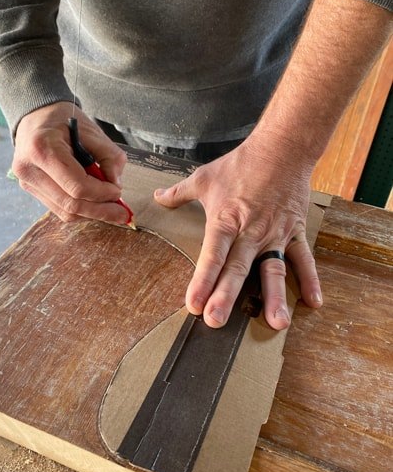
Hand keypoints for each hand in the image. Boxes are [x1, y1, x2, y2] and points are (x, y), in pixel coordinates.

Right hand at [13, 102, 128, 223]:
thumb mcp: (91, 131)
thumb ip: (109, 156)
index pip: (77, 186)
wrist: (35, 116)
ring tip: (111, 210)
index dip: (101, 194)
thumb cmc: (63, 120)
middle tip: (121, 214)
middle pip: (71, 204)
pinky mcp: (30, 189)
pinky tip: (95, 205)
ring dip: (91, 214)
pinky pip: (59, 209)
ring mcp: (27, 182)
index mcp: (43, 149)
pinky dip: (80, 210)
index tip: (118, 191)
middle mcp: (30, 169)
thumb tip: (116, 184)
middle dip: (100, 211)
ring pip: (65, 212)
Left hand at [154, 134, 322, 329]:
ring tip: (276, 322)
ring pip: (273, 270)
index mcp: (225, 220)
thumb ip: (178, 194)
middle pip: (238, 269)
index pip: (212, 255)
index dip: (202, 280)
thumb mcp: (204, 178)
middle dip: (227, 296)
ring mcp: (275, 234)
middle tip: (217, 321)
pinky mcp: (294, 232)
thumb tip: (156, 197)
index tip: (194, 304)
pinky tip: (314, 303)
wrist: (281, 148)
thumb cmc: (241, 164)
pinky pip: (303, 259)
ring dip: (275, 296)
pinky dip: (310, 280)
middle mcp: (250, 232)